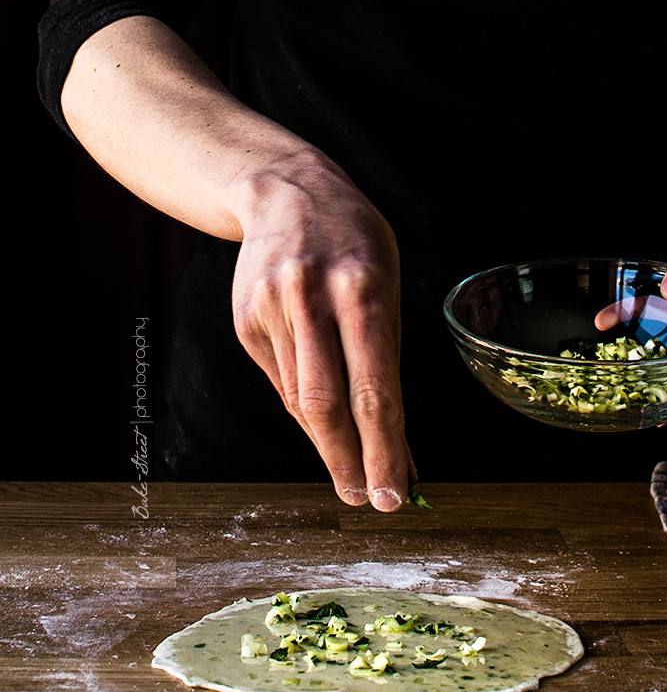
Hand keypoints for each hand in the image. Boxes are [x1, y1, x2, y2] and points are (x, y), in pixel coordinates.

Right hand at [231, 155, 412, 509]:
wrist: (284, 191)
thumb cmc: (353, 240)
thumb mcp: (388, 281)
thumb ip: (386, 353)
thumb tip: (394, 435)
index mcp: (360, 289)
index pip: (374, 388)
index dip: (385, 449)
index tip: (395, 492)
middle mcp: (311, 300)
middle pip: (327, 404)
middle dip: (350, 461)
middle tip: (369, 499)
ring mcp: (271, 311)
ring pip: (300, 400)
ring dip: (330, 442)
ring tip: (354, 470)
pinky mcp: (246, 322)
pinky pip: (281, 381)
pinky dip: (305, 407)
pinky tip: (323, 417)